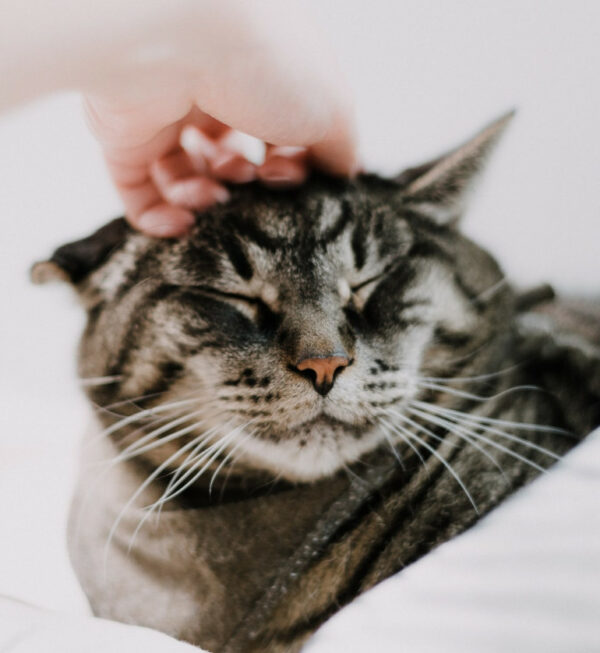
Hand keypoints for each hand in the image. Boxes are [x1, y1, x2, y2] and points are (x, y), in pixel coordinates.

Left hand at [82, 0, 357, 236]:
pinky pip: (139, 190)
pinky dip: (159, 217)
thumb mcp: (331, 109)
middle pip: (232, 158)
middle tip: (248, 182)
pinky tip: (182, 224)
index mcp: (262, 76)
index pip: (278, 135)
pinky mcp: (124, 135)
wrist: (176, 35)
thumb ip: (340, 150)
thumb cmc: (263, 62)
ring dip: (206, 202)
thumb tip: (341, 176)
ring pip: (187, 178)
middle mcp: (213, 89)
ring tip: (212, 197)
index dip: (288, 167)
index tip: (288, 175)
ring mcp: (165, 111)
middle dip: (245, 184)